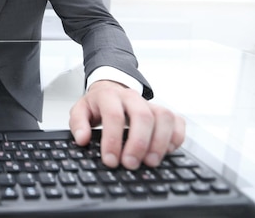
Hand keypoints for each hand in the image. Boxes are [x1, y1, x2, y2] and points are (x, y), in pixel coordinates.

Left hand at [69, 80, 185, 169]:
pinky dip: (176, 137)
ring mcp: (150, 103)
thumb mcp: (80, 110)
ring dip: (159, 142)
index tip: (110, 160)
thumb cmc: (97, 105)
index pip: (114, 116)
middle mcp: (132, 97)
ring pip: (163, 117)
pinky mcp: (163, 111)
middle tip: (130, 164)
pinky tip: (167, 151)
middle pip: (143, 116)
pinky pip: (177, 121)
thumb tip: (82, 139)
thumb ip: (78, 124)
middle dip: (138, 143)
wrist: (110, 90)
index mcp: (109, 96)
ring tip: (149, 162)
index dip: (113, 140)